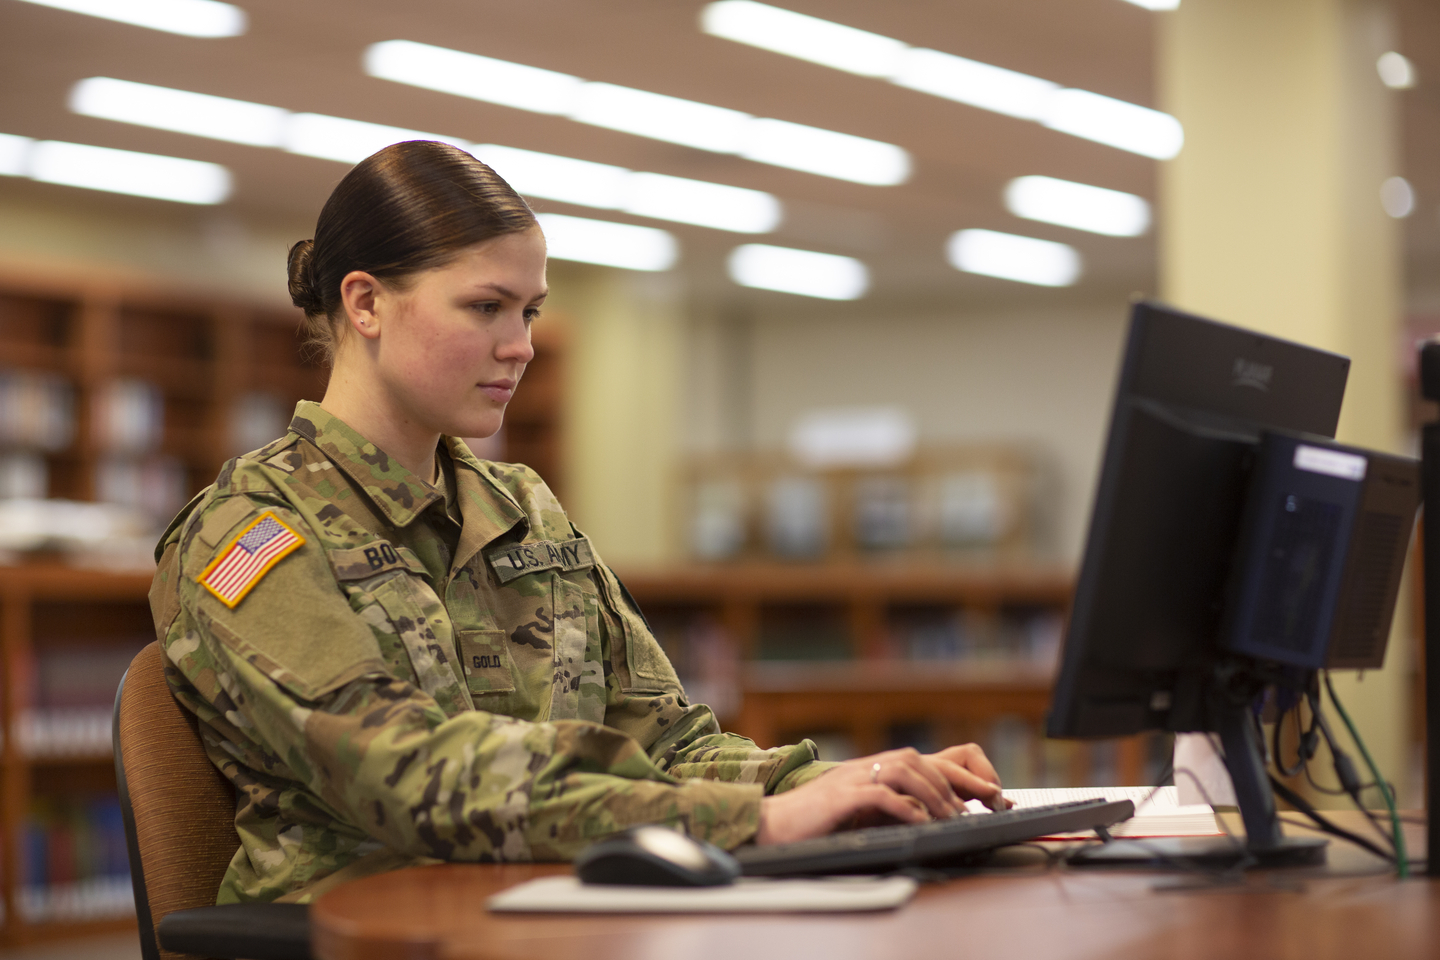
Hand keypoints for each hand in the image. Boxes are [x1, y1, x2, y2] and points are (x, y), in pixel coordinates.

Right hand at [755, 744, 1007, 845]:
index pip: (922, 758)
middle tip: (982, 803)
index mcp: (871, 768)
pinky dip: (904, 808)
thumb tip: (927, 815)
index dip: (958, 770)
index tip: (988, 792)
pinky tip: (920, 823)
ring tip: (952, 816)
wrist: (771, 826)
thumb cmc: (813, 823)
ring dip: (934, 793)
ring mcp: (851, 778)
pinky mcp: (839, 796)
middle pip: (919, 758)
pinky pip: (879, 794)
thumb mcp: (859, 811)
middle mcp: (864, 766)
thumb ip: (889, 805)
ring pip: (904, 770)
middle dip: (956, 779)